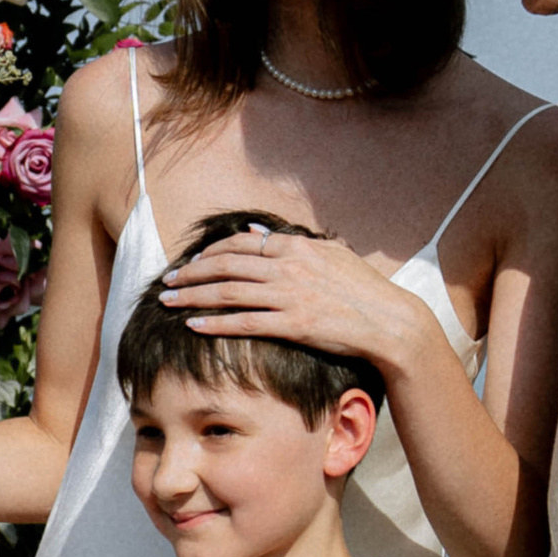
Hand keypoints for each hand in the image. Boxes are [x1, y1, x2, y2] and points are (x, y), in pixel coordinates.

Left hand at [158, 224, 424, 380]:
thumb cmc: (362, 289)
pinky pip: (245, 322)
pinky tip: (194, 326)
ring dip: (193, 297)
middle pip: (226, 266)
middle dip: (190, 274)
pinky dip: (216, 323)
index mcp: (296, 247)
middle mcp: (289, 267)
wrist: (390, 321)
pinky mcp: (294, 323)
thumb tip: (255, 229)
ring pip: (228, 292)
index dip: (209, 253)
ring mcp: (291, 295)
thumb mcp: (330, 253)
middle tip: (167, 283)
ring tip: (169, 303)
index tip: (190, 263)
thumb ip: (291, 240)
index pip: (240, 244)